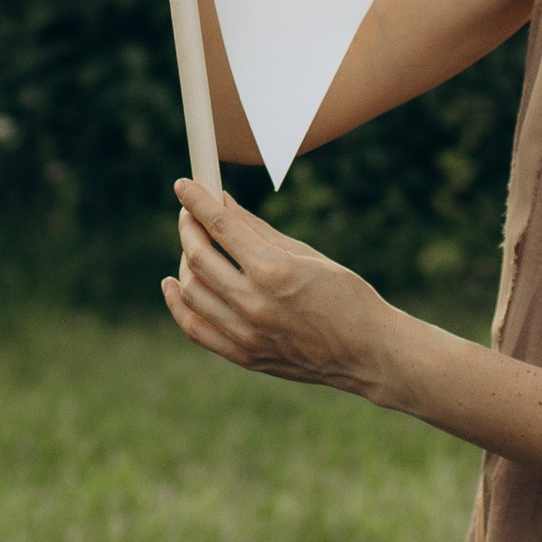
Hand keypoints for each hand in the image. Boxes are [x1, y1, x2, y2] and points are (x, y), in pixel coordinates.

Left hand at [161, 182, 399, 394]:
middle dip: (188, 227)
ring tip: (194, 246)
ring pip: (191, 291)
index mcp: (275, 271)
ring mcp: (246, 334)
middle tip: (189, 213)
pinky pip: (194, 328)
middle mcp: (254, 304)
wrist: (366, 352)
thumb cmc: (345, 296)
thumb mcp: (306, 254)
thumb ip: (258, 230)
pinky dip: (178, 304)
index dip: (197, 201)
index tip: (184, 185)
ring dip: (185, 261)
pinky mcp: (243, 356)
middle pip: (199, 257)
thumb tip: (222, 203)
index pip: (221, 226)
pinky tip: (174, 283)